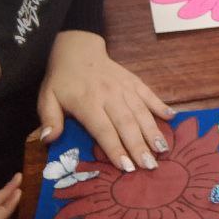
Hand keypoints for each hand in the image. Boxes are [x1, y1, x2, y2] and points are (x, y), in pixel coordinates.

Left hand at [37, 31, 174, 173]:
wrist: (78, 51)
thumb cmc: (62, 80)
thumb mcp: (46, 98)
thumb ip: (49, 119)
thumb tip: (48, 139)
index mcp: (87, 102)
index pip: (103, 129)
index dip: (115, 149)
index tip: (127, 167)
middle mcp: (109, 95)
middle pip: (127, 123)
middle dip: (139, 146)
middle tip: (151, 166)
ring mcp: (124, 87)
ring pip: (141, 111)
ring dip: (153, 131)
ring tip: (163, 149)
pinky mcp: (134, 81)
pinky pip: (149, 94)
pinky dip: (160, 106)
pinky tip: (171, 117)